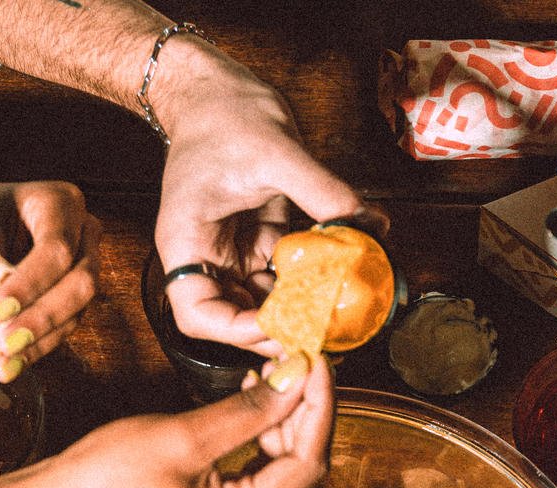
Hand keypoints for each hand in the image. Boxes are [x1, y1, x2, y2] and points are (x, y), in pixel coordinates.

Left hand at [0, 179, 103, 376]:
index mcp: (59, 202)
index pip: (57, 248)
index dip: (31, 283)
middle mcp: (82, 232)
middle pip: (81, 282)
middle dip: (43, 317)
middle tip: (5, 341)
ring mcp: (84, 265)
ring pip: (77, 311)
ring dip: (40, 341)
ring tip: (4, 363)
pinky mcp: (73, 297)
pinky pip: (64, 328)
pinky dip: (37, 348)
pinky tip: (10, 366)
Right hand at [31, 353, 333, 487]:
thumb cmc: (105, 475)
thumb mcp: (182, 435)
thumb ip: (248, 411)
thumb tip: (298, 378)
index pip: (307, 464)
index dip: (319, 409)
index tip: (318, 361)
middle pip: (300, 470)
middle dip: (304, 412)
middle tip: (300, 359)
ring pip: (281, 471)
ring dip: (283, 422)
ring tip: (274, 372)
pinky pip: (257, 477)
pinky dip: (260, 439)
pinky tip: (254, 400)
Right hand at [151, 47, 376, 349]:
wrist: (217, 88)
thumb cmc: (225, 114)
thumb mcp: (276, 151)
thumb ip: (322, 191)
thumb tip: (370, 224)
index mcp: (186, 244)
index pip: (199, 315)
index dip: (238, 331)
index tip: (282, 323)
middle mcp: (207, 256)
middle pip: (236, 318)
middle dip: (279, 325)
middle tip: (323, 325)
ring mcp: (234, 251)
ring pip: (266, 300)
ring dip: (301, 306)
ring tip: (340, 305)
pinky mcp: (260, 240)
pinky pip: (287, 273)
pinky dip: (313, 278)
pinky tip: (341, 274)